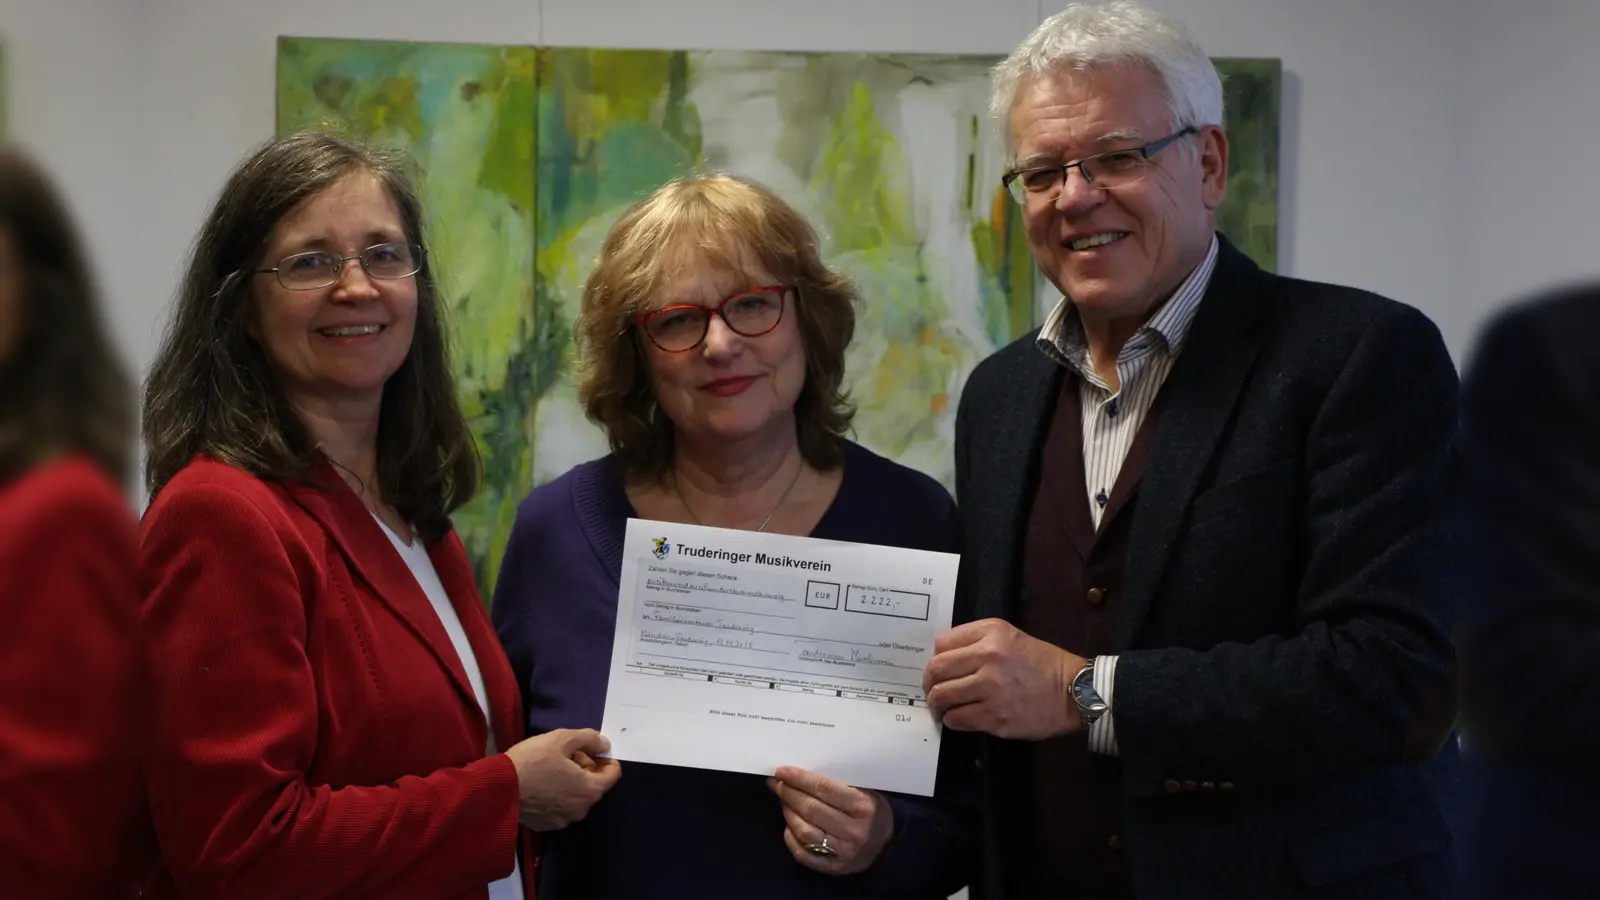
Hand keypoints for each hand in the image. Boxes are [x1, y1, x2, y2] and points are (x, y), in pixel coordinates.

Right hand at [504, 728, 621, 830]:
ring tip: (551, 768)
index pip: (613, 774)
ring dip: (571, 782)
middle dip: (585, 768)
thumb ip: (589, 738)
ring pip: (577, 797)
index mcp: (590, 790)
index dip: (604, 758)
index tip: (589, 749)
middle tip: (565, 755)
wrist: (498, 788)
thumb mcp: (562, 739)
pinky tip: (541, 784)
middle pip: (594, 785)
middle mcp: (582, 810)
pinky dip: (558, 795)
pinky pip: (560, 807)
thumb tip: (605, 744)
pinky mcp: (546, 825)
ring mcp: (563, 821)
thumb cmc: (532, 760)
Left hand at [767, 767, 894, 874]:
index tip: (781, 772)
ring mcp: (842, 852)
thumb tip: (801, 775)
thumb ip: (838, 785)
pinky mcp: (833, 867)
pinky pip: (803, 854)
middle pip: (811, 809)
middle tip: (777, 784)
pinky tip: (789, 826)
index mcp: (863, 807)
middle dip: (789, 793)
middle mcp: (853, 831)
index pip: (823, 789)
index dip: (799, 779)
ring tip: (783, 801)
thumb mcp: (865, 792)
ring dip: (788, 814)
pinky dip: (791, 839)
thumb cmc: (872, 811)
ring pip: (804, 832)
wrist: (886, 845)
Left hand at [922, 618, 1084, 739]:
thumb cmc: (1042, 664)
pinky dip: (952, 720)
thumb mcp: (1011, 636)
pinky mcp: (995, 717)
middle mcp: (989, 658)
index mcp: (992, 634)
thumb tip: (942, 656)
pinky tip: (958, 717)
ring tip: (942, 707)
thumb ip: (977, 641)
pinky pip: (957, 719)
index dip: (935, 658)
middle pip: (936, 670)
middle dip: (928, 683)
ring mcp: (991, 689)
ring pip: (942, 696)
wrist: (1074, 691)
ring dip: (937, 704)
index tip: (937, 669)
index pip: (942, 644)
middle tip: (931, 690)